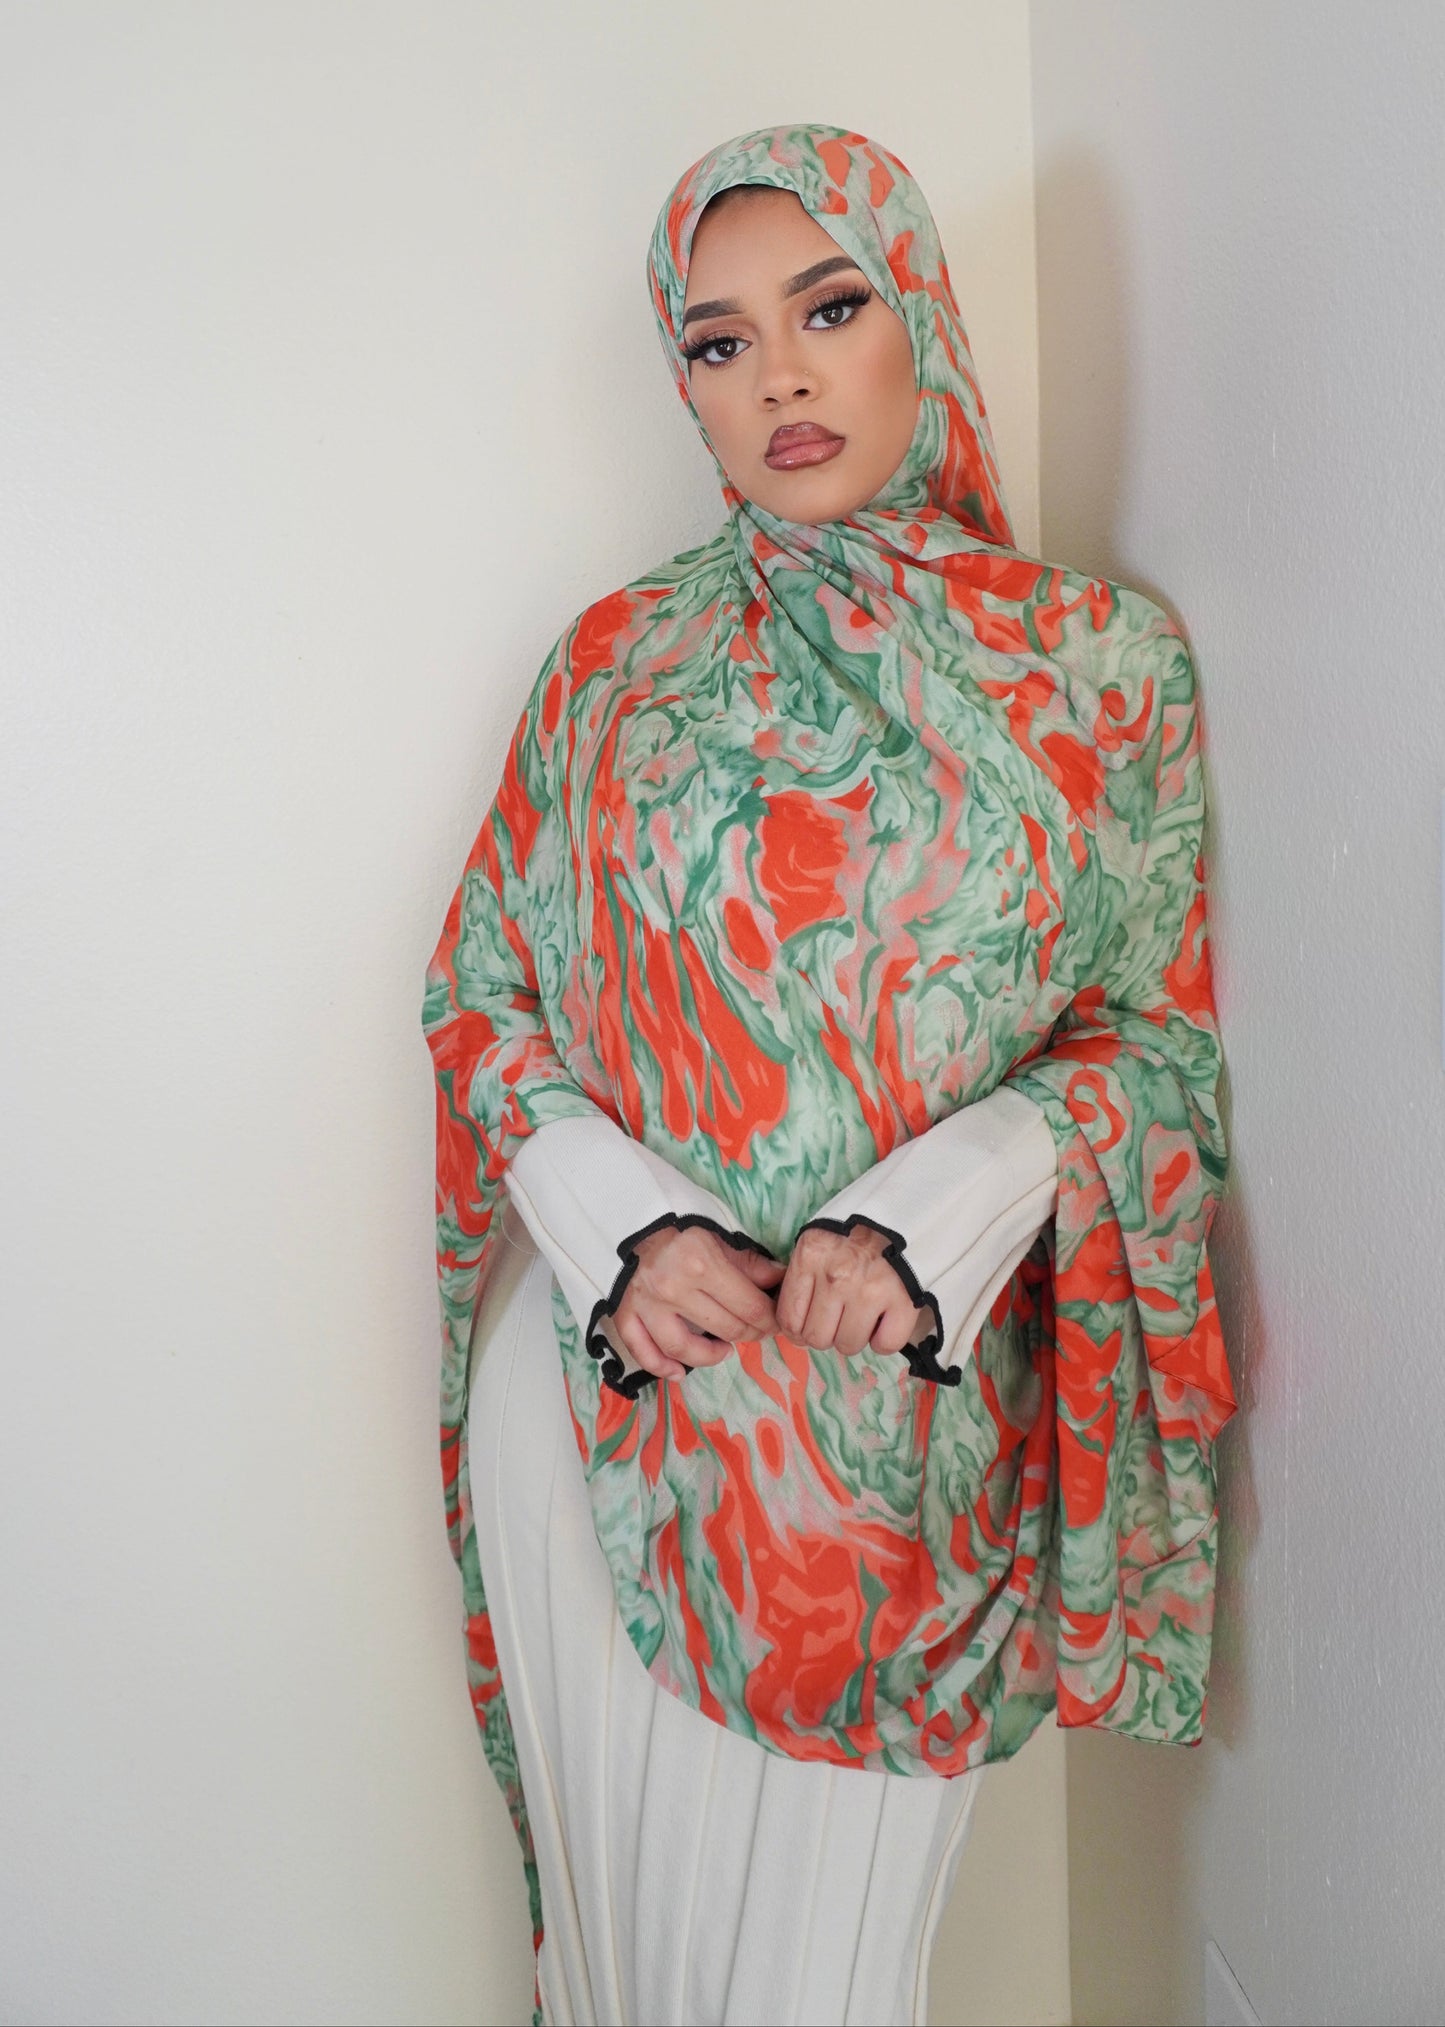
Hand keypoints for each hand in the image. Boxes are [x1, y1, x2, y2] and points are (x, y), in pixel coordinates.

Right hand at [611, 1223, 785, 1381]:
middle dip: (751, 1334)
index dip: (770, 1319)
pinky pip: (643, 1351)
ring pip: (684, 1348)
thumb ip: (750, 1263)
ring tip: (725, 1350)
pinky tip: (680, 1373)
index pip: (749, 1306)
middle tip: (758, 1332)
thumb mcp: (718, 1236)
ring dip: (711, 1356)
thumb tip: (782, 1281)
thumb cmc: (679, 1228)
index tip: (776, 1322)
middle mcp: (674, 1289)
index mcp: (701, 1264)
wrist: (629, 1223)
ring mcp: (647, 1306)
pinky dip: (662, 1367)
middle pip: (725, 1328)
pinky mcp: (625, 1315)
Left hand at [776, 1221, 923, 1358]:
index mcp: (810, 1258)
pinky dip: (884, 1341)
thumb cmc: (856, 1229)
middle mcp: (836, 1278)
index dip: (798, 1332)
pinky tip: (884, 1322)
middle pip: (818, 1339)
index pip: (789, 1320)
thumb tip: (794, 1326)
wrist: (904, 1211)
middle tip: (840, 1319)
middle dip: (827, 1334)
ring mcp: (870, 1291)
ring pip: (849, 1345)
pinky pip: (885, 1345)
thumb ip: (801, 1276)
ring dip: (855, 1337)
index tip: (811, 1325)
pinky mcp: (903, 1301)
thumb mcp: (818, 1241)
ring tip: (863, 1317)